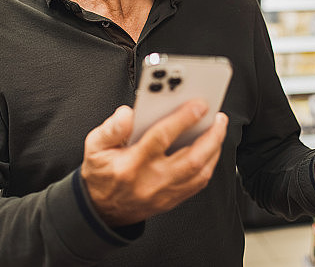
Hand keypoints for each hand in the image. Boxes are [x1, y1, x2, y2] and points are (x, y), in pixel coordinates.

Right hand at [81, 100, 227, 226]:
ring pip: (200, 173)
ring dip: (214, 149)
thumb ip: (111, 127)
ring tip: (218, 129)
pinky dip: (210, 164)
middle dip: (211, 136)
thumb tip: (128, 113)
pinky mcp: (172, 200)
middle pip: (192, 158)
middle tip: (219, 117)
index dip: (183, 118)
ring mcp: (164, 193)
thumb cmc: (102, 174)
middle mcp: (151, 180)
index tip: (199, 104)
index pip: (162, 137)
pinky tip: (211, 149)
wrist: (101, 210)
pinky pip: (199, 184)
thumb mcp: (95, 146)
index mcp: (131, 164)